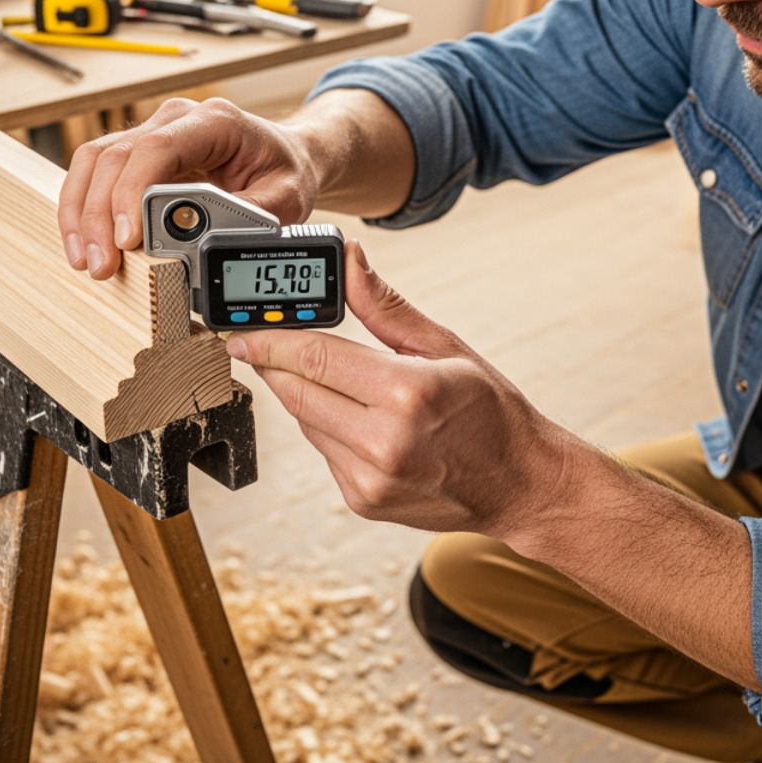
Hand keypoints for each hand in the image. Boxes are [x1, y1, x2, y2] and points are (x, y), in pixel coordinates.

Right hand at [57, 97, 316, 279]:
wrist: (287, 154)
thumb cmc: (285, 169)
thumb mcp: (286, 196)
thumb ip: (250, 216)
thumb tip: (208, 240)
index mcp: (214, 122)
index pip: (157, 149)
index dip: (131, 193)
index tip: (126, 238)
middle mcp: (175, 120)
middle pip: (114, 157)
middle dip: (98, 215)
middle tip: (99, 263)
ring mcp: (152, 132)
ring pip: (94, 162)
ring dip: (81, 213)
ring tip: (83, 258)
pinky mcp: (138, 154)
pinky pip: (97, 173)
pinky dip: (84, 209)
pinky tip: (83, 241)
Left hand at [224, 240, 584, 538]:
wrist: (520, 484)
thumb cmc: (491, 413)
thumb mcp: (446, 347)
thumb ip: (386, 307)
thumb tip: (349, 263)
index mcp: (407, 393)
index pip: (314, 358)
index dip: (269, 340)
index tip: (241, 330)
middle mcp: (383, 442)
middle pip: (296, 391)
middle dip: (273, 364)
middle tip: (259, 341)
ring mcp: (369, 478)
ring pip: (305, 421)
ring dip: (304, 394)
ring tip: (335, 377)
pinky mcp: (362, 500)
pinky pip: (323, 451)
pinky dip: (328, 427)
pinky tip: (359, 417)